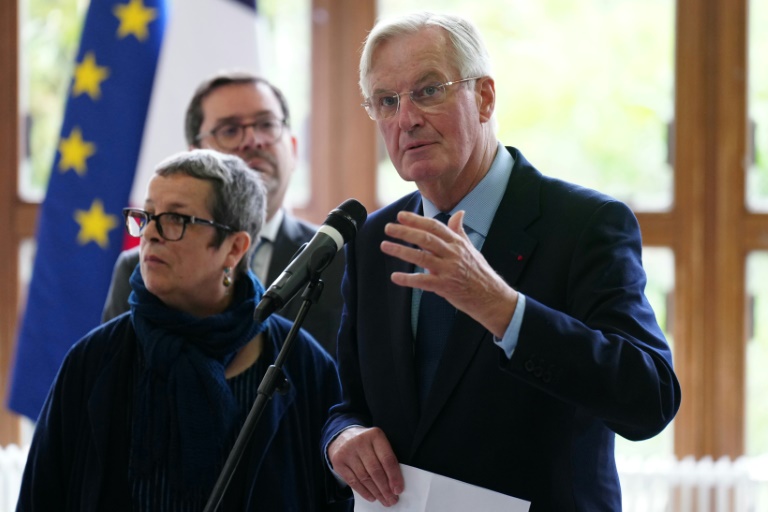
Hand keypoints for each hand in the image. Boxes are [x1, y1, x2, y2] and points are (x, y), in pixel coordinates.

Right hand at [328, 426, 403, 506]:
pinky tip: (372, 497)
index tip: (398, 490)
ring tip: (383, 500)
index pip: (387, 459)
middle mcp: (360, 441)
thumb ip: (386, 458)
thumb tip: (395, 484)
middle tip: (392, 499)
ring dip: (376, 492)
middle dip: (385, 488)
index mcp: (375, 435)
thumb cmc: (367, 443)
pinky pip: (353, 481)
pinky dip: (364, 492)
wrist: (343, 436)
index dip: (394, 476)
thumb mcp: (378, 443)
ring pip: (364, 477)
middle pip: (375, 470)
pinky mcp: (338, 462)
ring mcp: (347, 451)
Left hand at [381, 210, 517, 337]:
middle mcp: (453, 254)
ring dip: (401, 251)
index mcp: (457, 243)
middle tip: (388, 228)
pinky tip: (395, 276)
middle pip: (426, 239)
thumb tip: (459, 213)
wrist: (491, 296)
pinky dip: (408, 279)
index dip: (417, 220)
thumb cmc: (479, 272)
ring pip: (422, 257)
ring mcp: (449, 270)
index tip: (401, 216)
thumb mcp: (471, 249)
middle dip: (405, 232)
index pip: (434, 227)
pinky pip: (423, 281)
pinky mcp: (445, 286)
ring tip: (385, 246)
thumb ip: (459, 232)